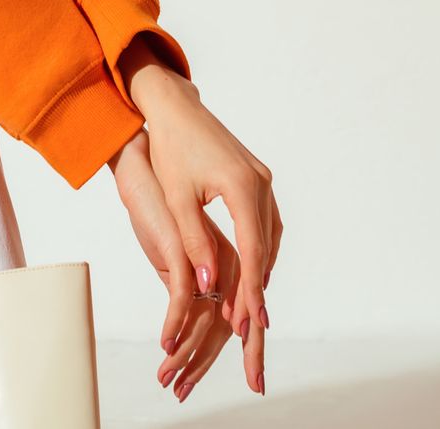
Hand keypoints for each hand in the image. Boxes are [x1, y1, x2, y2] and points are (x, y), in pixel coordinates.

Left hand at [107, 75, 279, 399]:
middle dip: (257, 289)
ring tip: (252, 308)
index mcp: (240, 187)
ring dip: (261, 271)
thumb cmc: (170, 150)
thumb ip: (193, 242)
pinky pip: (266, 224)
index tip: (248, 325)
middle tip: (251, 330)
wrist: (176, 109)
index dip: (250, 291)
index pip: (250, 251)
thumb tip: (209, 286)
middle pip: (264, 249)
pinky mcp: (257, 179)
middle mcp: (260, 183)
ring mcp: (262, 180)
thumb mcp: (176, 199)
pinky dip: (260, 251)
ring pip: (269, 238)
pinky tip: (252, 270)